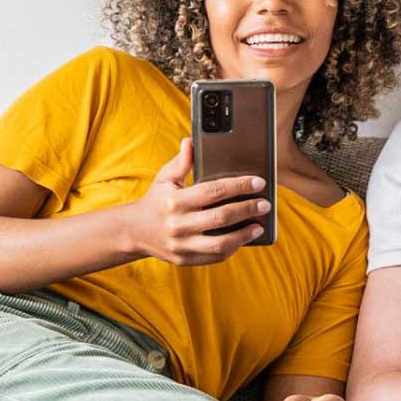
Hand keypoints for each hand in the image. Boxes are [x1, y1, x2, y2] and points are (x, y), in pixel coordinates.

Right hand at [125, 137, 269, 265]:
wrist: (135, 231)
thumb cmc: (157, 200)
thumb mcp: (165, 178)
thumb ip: (181, 161)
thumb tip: (191, 141)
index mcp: (175, 201)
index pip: (214, 191)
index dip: (239, 186)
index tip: (258, 182)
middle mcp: (178, 224)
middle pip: (221, 217)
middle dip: (247, 209)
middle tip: (265, 204)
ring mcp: (182, 244)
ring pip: (221, 243)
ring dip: (244, 234)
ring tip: (259, 225)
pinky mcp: (185, 259)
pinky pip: (215, 256)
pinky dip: (233, 248)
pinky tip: (244, 238)